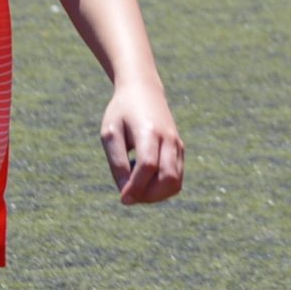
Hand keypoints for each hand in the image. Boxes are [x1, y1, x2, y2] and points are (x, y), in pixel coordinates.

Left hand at [100, 79, 183, 202]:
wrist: (144, 90)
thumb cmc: (122, 112)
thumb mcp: (110, 133)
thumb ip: (116, 161)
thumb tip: (125, 190)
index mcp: (149, 132)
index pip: (148, 166)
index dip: (136, 186)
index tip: (122, 199)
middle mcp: (169, 139)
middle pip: (168, 178)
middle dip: (149, 195)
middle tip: (129, 195)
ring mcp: (178, 144)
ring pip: (176, 182)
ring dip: (156, 194)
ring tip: (137, 187)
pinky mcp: (180, 149)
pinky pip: (177, 178)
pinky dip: (162, 187)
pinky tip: (145, 179)